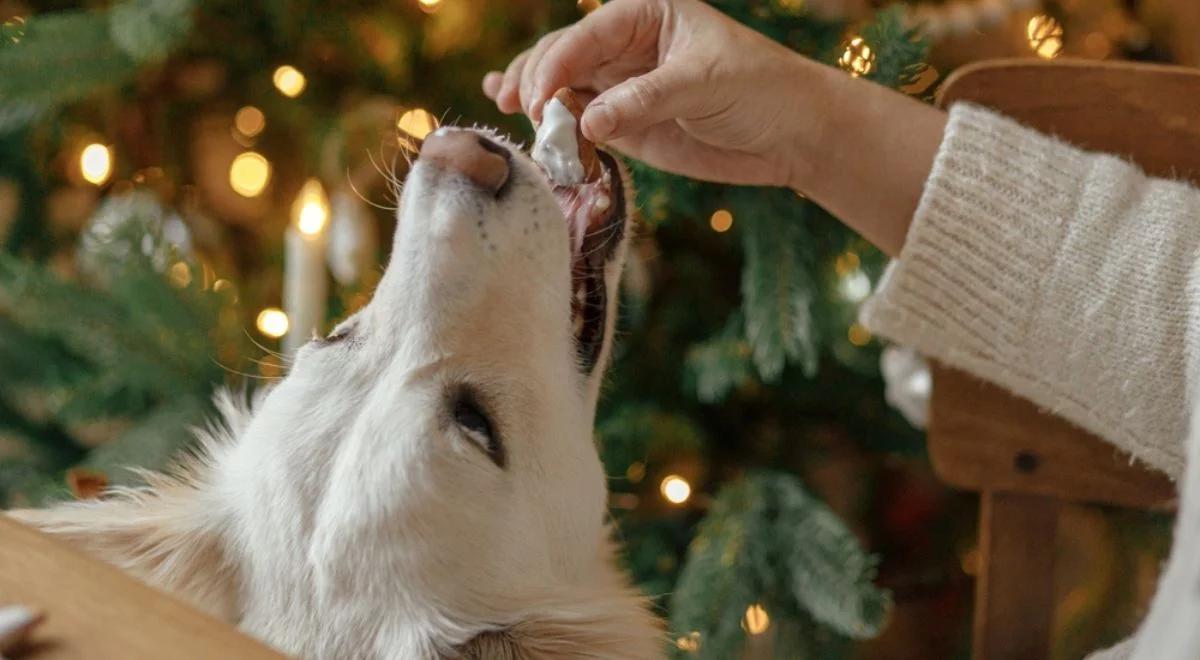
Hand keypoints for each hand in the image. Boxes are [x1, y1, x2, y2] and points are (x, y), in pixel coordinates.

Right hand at [482, 0, 825, 188]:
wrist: (791, 133)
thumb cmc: (760, 89)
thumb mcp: (704, 84)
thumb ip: (644, 100)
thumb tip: (587, 123)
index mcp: (646, 13)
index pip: (589, 34)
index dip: (558, 61)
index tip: (539, 94)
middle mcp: (626, 45)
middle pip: (564, 56)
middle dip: (539, 80)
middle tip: (528, 112)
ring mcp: (621, 85)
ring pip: (563, 87)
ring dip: (533, 98)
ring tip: (508, 110)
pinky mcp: (624, 124)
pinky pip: (578, 119)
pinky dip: (549, 120)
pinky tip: (510, 109)